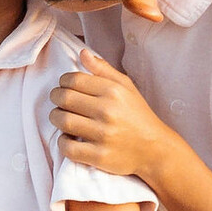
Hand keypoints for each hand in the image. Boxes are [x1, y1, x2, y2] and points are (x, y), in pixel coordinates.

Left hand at [50, 47, 162, 178]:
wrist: (155, 149)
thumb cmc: (138, 116)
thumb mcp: (127, 87)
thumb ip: (104, 69)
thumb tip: (82, 53)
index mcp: (113, 91)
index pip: (74, 79)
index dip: (63, 81)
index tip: (65, 87)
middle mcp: (107, 111)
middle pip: (64, 97)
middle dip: (56, 98)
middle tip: (60, 102)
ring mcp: (103, 134)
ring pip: (62, 120)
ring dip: (56, 118)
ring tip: (62, 118)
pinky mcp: (99, 156)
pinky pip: (68, 147)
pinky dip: (62, 143)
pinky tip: (69, 138)